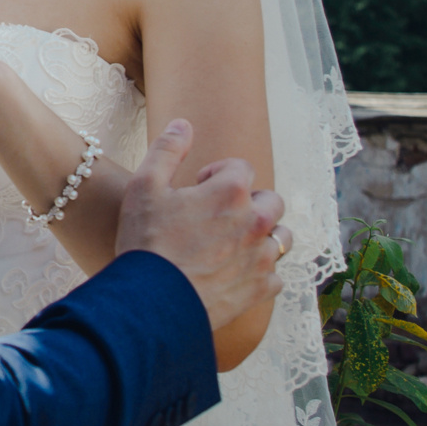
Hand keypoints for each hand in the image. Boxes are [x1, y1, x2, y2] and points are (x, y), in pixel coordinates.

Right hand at [113, 118, 289, 333]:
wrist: (151, 301)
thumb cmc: (145, 241)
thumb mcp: (144, 186)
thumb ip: (167, 149)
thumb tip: (183, 124)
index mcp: (231, 192)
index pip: (241, 168)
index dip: (218, 174)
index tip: (198, 187)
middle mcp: (255, 221)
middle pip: (271, 200)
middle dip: (250, 202)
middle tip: (219, 215)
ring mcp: (262, 257)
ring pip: (282, 237)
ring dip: (264, 235)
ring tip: (235, 243)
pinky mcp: (262, 289)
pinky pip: (277, 275)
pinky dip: (262, 272)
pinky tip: (237, 273)